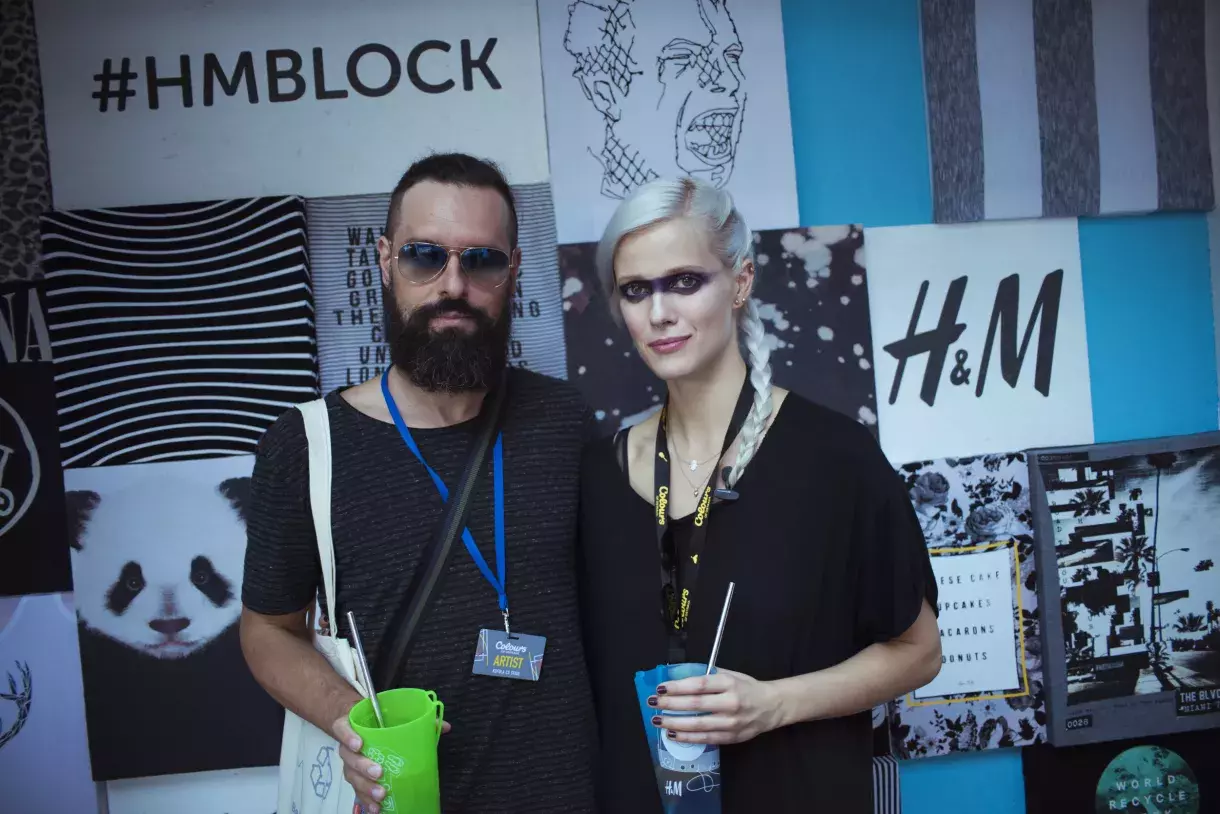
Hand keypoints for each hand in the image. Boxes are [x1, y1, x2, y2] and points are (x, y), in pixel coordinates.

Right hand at [332, 713, 451, 813]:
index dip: (348, 736)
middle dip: (363, 767)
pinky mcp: (355, 779)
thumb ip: (418, 720)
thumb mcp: (394, 716)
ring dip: (366, 788)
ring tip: (381, 795)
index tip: (359, 744)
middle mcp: (347, 747)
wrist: (362, 729)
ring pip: (352, 777)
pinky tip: (376, 808)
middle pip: (348, 758)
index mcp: (352, 726)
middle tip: (379, 772)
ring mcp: (349, 764)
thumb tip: (444, 726)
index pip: (343, 728)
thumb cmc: (380, 723)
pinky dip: (366, 801)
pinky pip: (357, 791)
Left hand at [648, 668, 782, 745]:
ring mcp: (731, 722)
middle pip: (695, 705)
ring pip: (698, 724)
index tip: (661, 687)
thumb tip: (680, 678)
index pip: (699, 685)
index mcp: (729, 683)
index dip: (678, 687)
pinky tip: (673, 735)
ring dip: (675, 723)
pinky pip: (706, 738)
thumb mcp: (730, 675)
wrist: (772, 706)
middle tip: (653, 702)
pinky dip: (688, 737)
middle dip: (671, 704)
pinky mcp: (732, 737)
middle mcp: (730, 703)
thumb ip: (708, 676)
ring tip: (658, 720)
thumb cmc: (747, 687)